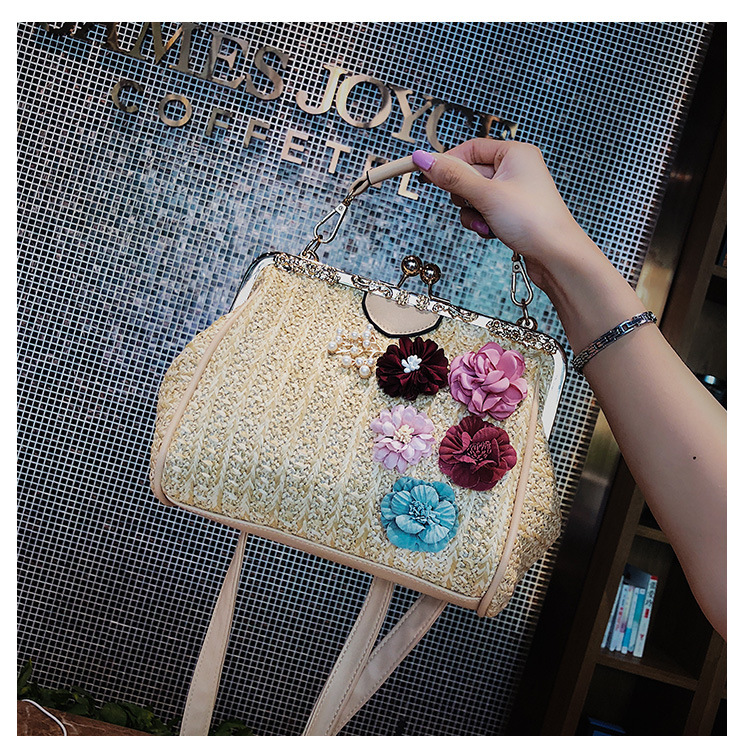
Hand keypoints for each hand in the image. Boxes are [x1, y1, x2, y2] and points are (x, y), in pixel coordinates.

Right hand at [411, 139, 595, 291]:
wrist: (557, 256)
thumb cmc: (533, 221)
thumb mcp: (486, 195)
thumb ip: (452, 178)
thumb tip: (423, 159)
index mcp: (515, 153)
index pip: (471, 148)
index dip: (449, 162)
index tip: (428, 174)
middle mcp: (516, 169)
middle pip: (470, 174)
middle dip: (464, 196)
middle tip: (472, 204)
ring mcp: (513, 192)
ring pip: (473, 197)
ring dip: (472, 213)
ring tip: (485, 224)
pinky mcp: (511, 213)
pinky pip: (483, 212)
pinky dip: (481, 223)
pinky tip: (492, 232)